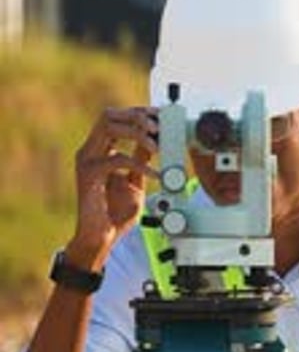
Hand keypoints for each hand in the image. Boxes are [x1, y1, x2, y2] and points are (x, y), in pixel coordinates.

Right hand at [68, 106, 158, 265]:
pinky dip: (140, 164)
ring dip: (137, 133)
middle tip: (157, 128)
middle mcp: (89, 151)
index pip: (115, 118)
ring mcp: (86, 161)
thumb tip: (153, 141)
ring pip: (109, 128)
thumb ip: (140, 160)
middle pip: (108, 115)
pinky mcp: (89, 175)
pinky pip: (116, 159)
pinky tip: (155, 174)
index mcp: (98, 150)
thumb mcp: (135, 181)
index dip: (137, 113)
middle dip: (136, 117)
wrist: (101, 239)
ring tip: (157, 146)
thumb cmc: (115, 214)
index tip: (159, 116)